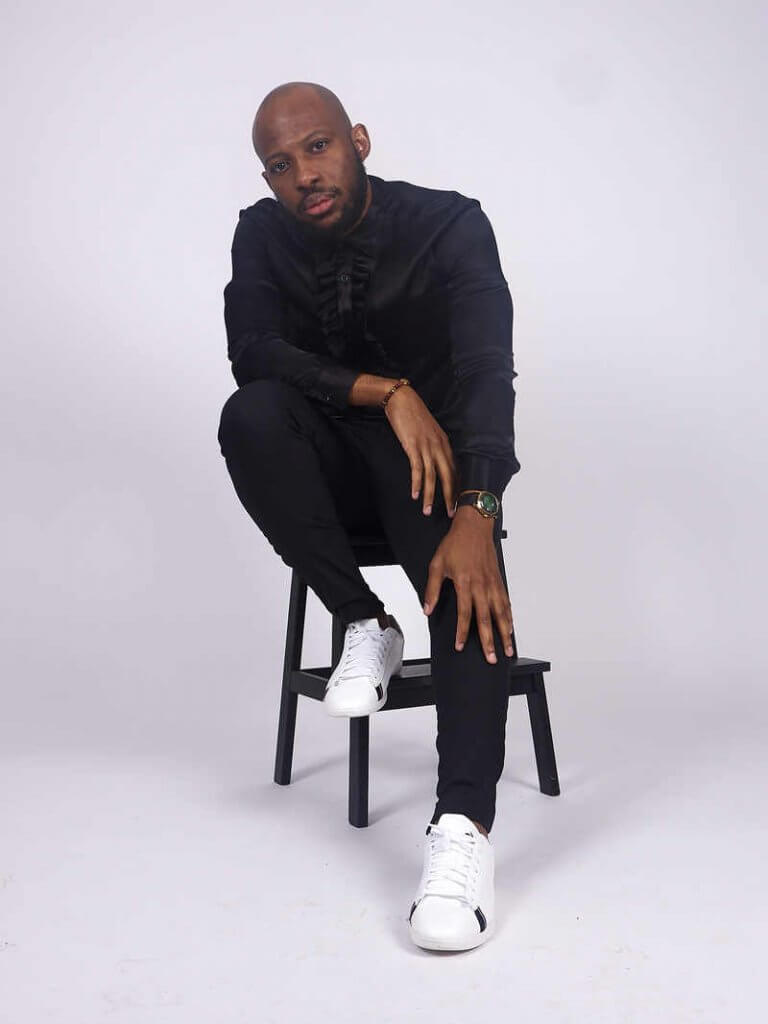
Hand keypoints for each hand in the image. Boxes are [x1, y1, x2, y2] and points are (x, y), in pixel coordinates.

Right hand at [384, 385, 456, 517]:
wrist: (402, 399)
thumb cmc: (414, 415)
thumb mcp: (429, 431)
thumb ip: (434, 446)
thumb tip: (435, 460)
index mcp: (445, 443)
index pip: (454, 470)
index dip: (456, 487)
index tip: (458, 501)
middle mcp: (439, 446)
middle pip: (448, 476)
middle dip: (450, 497)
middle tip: (451, 513)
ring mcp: (427, 446)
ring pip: (432, 476)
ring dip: (429, 495)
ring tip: (427, 511)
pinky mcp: (413, 446)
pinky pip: (417, 469)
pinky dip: (416, 483)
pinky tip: (414, 495)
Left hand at [422, 506, 514, 662]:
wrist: (474, 526)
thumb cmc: (455, 543)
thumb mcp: (437, 564)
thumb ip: (432, 589)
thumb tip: (427, 608)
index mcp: (465, 583)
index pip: (464, 614)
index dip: (462, 632)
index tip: (460, 646)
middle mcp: (481, 586)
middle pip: (486, 619)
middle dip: (489, 641)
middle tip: (491, 658)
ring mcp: (492, 584)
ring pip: (500, 613)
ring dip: (504, 633)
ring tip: (507, 649)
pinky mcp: (498, 580)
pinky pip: (505, 602)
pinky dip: (509, 617)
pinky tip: (509, 628)